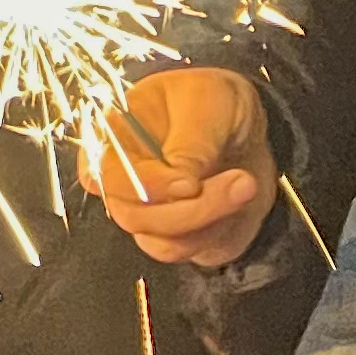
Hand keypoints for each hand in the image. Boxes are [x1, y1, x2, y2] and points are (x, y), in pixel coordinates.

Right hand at [84, 66, 277, 268]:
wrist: (245, 129)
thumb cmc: (214, 101)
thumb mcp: (207, 101)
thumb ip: (190, 143)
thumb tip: (179, 183)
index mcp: (113, 135)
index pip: (109, 175)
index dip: (149, 186)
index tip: (192, 183)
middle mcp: (119, 177)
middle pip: (133, 215)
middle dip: (192, 209)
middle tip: (243, 182)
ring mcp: (143, 210)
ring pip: (159, 242)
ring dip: (209, 222)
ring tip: (246, 184)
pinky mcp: (171, 234)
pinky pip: (183, 253)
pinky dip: (213, 236)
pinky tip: (234, 205)